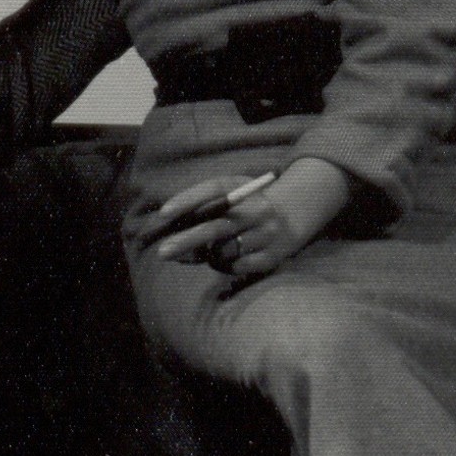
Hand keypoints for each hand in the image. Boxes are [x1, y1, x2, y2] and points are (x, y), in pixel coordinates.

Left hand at [147, 158, 351, 278]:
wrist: (292, 215)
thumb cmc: (246, 205)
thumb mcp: (229, 192)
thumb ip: (201, 204)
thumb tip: (169, 228)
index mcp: (243, 189)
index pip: (213, 190)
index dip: (188, 200)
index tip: (164, 213)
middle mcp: (257, 210)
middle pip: (217, 227)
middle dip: (187, 240)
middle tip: (163, 252)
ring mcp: (266, 235)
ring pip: (224, 251)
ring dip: (206, 255)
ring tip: (203, 252)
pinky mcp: (271, 257)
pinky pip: (237, 267)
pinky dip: (223, 265)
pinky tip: (223, 258)